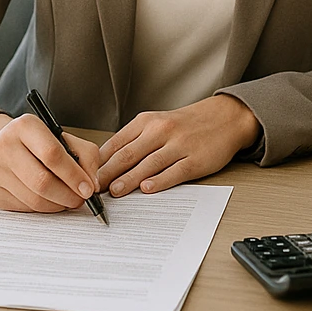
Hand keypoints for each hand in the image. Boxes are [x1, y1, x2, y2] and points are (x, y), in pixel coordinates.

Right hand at [0, 113, 103, 212]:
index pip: (52, 154)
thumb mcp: (64, 138)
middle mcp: (4, 146)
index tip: (88, 189)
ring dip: (58, 205)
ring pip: (34, 199)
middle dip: (68, 195)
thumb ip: (86, 156)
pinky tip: (50, 200)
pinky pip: (25, 208)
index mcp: (24, 126)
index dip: (73, 175)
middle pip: (42, 181)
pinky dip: (44, 208)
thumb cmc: (40, 142)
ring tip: (68, 199)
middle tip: (81, 199)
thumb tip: (92, 184)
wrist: (6, 145)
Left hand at [97, 94, 260, 196]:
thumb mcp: (158, 123)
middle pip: (129, 154)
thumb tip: (106, 164)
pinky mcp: (195, 159)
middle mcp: (161, 130)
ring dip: (129, 179)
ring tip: (114, 192)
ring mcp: (179, 145)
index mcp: (147, 121)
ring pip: (148, 163)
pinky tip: (147, 188)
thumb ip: (134, 141)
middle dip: (108, 173)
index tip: (86, 176)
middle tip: (94, 189)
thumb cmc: (187, 124)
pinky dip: (159, 180)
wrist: (225, 118)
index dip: (99, 162)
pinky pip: (174, 171)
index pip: (116, 143)